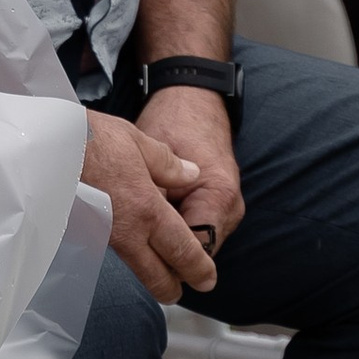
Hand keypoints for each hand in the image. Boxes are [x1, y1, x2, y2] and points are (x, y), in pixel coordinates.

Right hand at [82, 106, 220, 304]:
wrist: (44, 146)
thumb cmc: (90, 140)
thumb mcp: (138, 142)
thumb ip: (169, 164)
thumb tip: (191, 173)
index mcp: (149, 209)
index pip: (183, 251)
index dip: (199, 270)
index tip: (207, 279)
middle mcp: (127, 231)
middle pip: (156, 276)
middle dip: (173, 288)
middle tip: (181, 290)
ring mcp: (102, 236)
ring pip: (133, 266)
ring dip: (148, 270)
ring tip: (158, 266)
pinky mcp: (82, 233)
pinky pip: (110, 250)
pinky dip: (124, 252)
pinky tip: (125, 239)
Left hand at [137, 84, 243, 254]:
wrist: (193, 100)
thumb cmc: (175, 124)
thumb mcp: (155, 158)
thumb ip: (151, 196)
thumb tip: (130, 228)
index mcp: (219, 197)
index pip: (194, 249)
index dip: (164, 258)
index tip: (138, 258)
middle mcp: (229, 209)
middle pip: (195, 253)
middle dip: (165, 255)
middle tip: (133, 249)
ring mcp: (226, 210)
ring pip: (193, 244)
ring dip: (167, 241)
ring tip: (139, 231)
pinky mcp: (215, 207)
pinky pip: (193, 229)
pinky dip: (171, 229)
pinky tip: (150, 221)